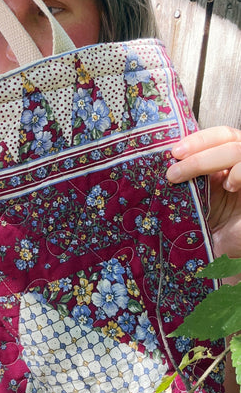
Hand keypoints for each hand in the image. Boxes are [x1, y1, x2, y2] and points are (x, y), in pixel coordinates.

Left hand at [166, 126, 240, 260]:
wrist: (223, 256)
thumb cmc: (206, 227)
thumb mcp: (193, 197)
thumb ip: (186, 176)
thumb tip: (160, 159)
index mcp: (229, 163)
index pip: (222, 136)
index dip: (200, 139)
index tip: (174, 152)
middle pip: (229, 140)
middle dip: (197, 153)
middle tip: (172, 171)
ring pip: (238, 150)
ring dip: (206, 160)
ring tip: (184, 179)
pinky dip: (239, 172)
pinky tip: (229, 186)